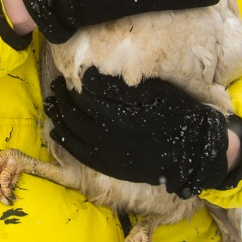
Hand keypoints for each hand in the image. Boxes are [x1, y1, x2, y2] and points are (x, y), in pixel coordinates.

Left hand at [43, 69, 229, 197]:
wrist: (190, 150)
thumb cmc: (173, 114)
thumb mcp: (150, 92)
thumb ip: (115, 86)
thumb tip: (86, 76)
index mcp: (116, 114)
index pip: (82, 96)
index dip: (70, 85)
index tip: (66, 76)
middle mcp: (106, 135)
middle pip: (71, 113)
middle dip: (59, 98)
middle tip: (55, 87)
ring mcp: (104, 153)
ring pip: (69, 132)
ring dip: (56, 116)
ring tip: (50, 103)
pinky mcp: (107, 165)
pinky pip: (76, 151)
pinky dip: (62, 139)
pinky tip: (55, 130)